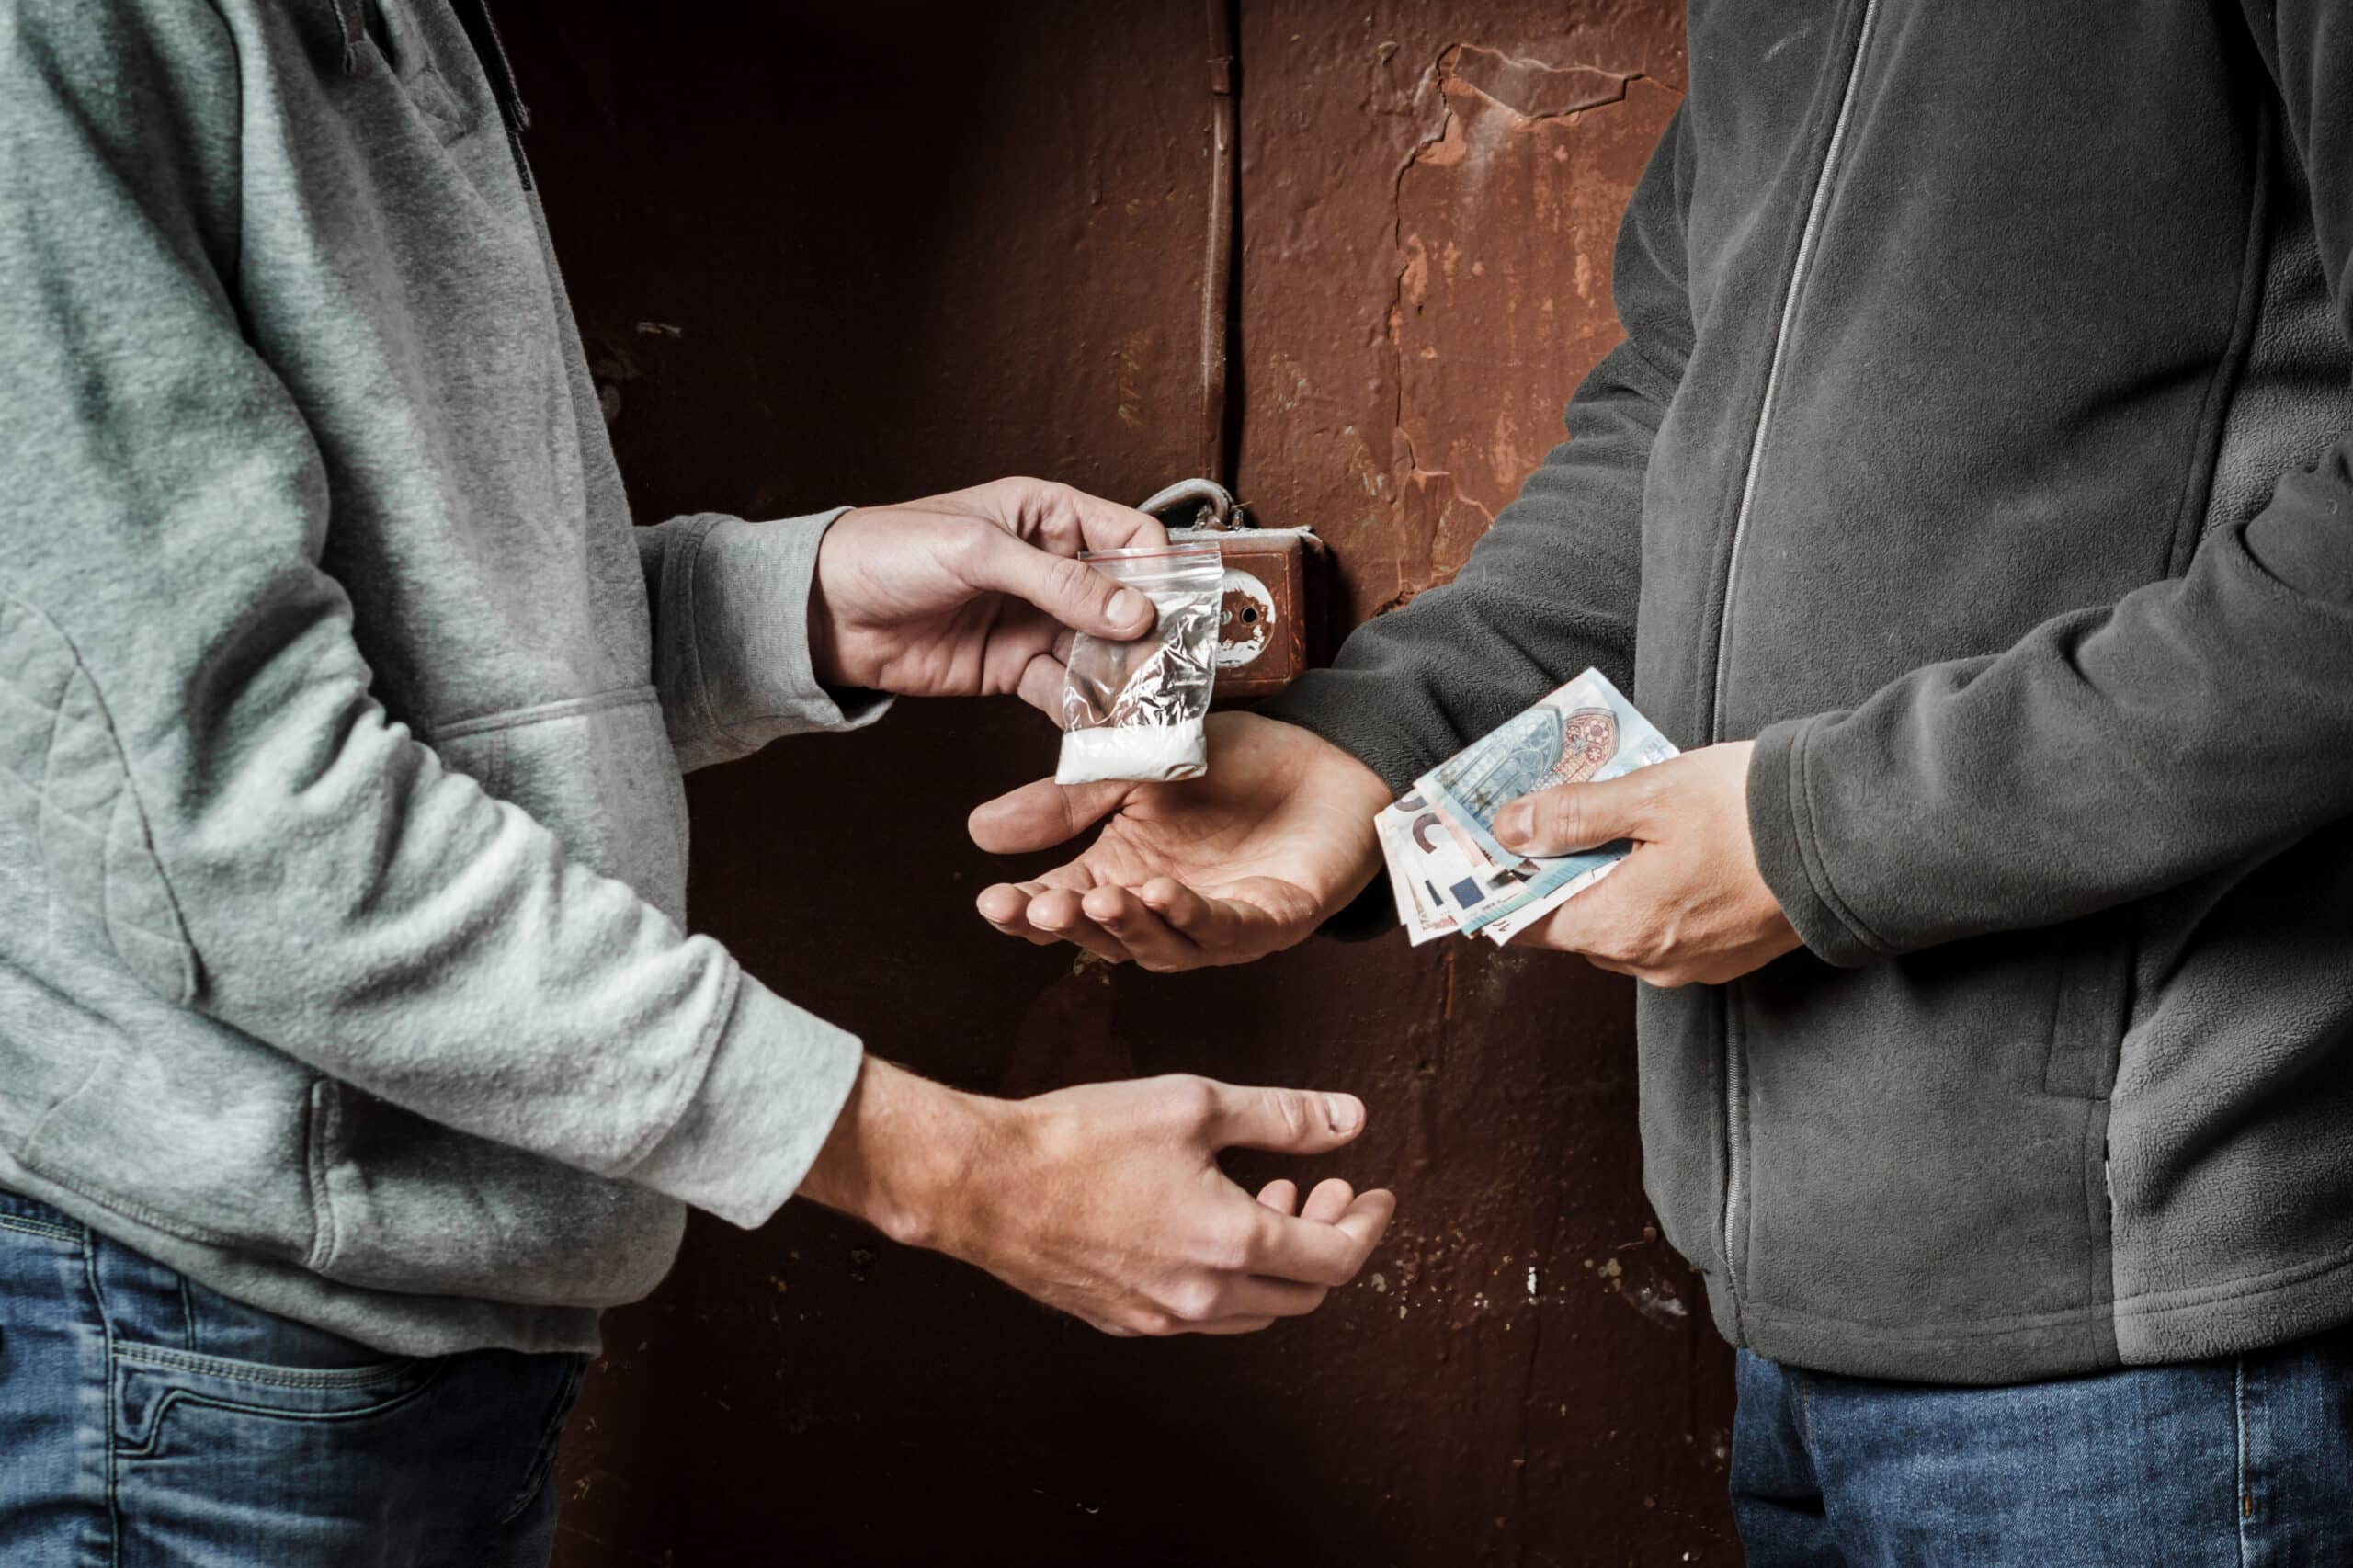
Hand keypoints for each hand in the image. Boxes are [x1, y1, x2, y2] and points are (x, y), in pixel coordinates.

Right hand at [799, 1059, 1395, 1335]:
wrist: (985, 1183)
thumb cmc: (1084, 1136)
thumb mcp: (1196, 1105)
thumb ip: (1284, 1117)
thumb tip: (1351, 1120)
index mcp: (1234, 1244)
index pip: (1336, 1257)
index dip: (1367, 1224)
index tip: (1376, 1193)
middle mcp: (1204, 1298)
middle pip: (1302, 1292)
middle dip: (1327, 1239)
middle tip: (1325, 1189)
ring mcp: (1161, 1319)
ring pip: (1254, 1310)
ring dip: (1277, 1259)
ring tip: (1266, 1195)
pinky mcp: (1123, 1321)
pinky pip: (1202, 1315)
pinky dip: (1229, 1276)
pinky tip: (1208, 1223)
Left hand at [809, 477, 1164, 707]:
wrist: (825, 611)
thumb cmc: (891, 552)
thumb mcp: (978, 551)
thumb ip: (1058, 583)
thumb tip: (1134, 611)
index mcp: (1049, 516)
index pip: (1130, 537)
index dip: (1158, 571)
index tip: (1170, 609)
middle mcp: (1052, 568)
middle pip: (1125, 601)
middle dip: (1148, 635)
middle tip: (1168, 670)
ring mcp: (1036, 620)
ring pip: (1101, 651)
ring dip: (1122, 677)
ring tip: (1142, 705)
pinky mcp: (1014, 668)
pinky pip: (1065, 689)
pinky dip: (1085, 707)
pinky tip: (1100, 722)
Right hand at [970, 712, 1392, 969]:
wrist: (1326, 752)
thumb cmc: (1234, 766)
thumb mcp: (1131, 769)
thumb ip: (1065, 802)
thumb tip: (978, 832)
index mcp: (1123, 875)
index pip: (1063, 904)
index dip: (1025, 911)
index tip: (990, 902)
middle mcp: (1165, 911)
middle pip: (1106, 936)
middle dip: (1068, 924)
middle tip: (1037, 908)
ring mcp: (1219, 922)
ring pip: (1163, 945)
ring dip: (1127, 926)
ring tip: (1097, 900)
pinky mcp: (1274, 919)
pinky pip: (1227, 927)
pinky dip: (1192, 914)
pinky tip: (1161, 892)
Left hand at [1491, 740, 1801, 985]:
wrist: (1852, 837)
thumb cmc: (1747, 812)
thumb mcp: (1647, 796)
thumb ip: (1571, 816)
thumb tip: (1510, 829)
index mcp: (1618, 928)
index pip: (1528, 925)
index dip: (1508, 885)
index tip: (1502, 845)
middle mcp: (1648, 963)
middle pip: (1575, 923)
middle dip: (1564, 872)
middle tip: (1567, 813)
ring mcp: (1691, 966)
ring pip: (1622, 925)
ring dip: (1613, 880)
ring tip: (1626, 822)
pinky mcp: (1727, 957)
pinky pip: (1667, 929)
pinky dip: (1656, 893)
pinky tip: (1674, 848)